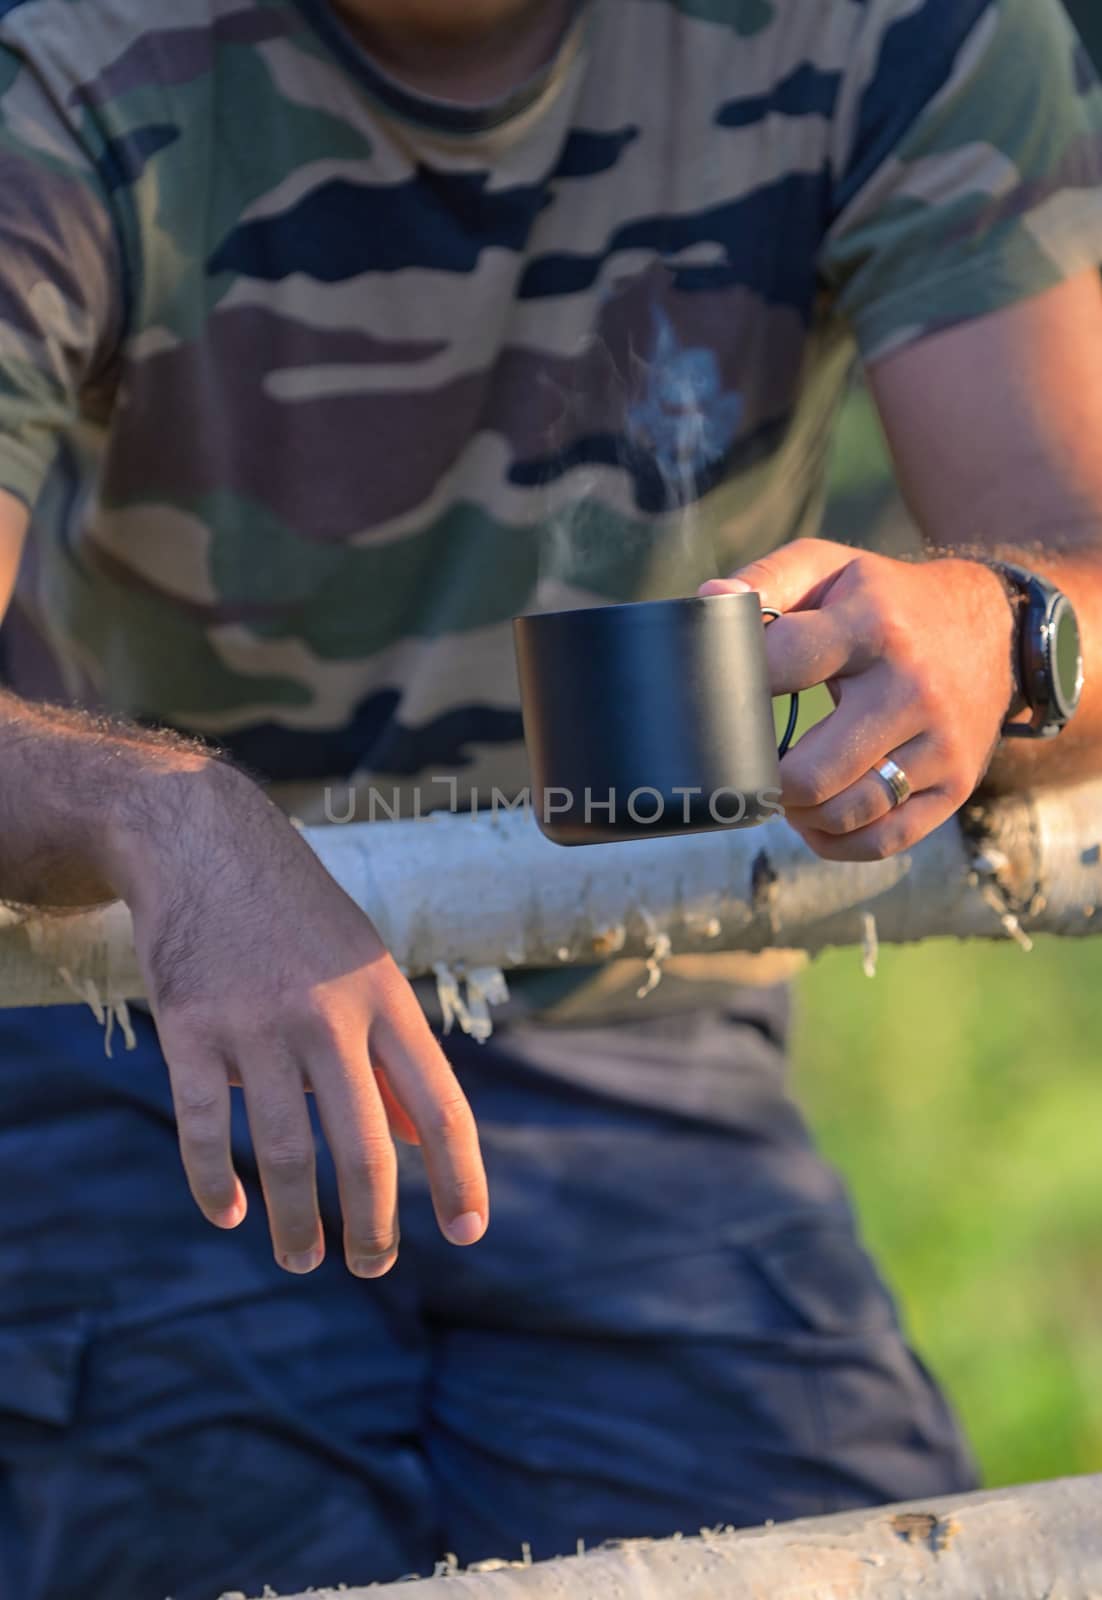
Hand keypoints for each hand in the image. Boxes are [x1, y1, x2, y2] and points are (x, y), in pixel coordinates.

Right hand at [111, 759, 487, 1275]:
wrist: (203, 839)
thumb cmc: (297, 915)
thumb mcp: (365, 968)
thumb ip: (392, 1054)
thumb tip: (420, 1139)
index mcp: (385, 1000)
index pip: (440, 1103)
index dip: (459, 1174)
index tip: (469, 1231)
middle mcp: (329, 1015)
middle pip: (363, 1145)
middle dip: (373, 1223)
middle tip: (372, 1264)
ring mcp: (257, 1023)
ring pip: (283, 1151)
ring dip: (297, 1221)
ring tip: (303, 1259)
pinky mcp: (190, 1028)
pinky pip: (202, 1127)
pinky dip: (215, 1183)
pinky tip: (230, 1214)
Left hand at [701, 539, 1015, 860]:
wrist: (993, 630)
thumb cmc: (887, 603)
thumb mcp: (832, 570)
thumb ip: (766, 581)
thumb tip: (708, 600)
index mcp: (874, 626)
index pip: (779, 667)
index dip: (735, 689)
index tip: (721, 699)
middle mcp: (912, 689)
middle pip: (808, 774)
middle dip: (764, 778)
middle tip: (752, 763)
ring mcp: (940, 745)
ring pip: (843, 814)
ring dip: (797, 814)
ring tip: (784, 788)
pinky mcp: (955, 786)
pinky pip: (882, 841)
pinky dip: (835, 841)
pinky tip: (816, 818)